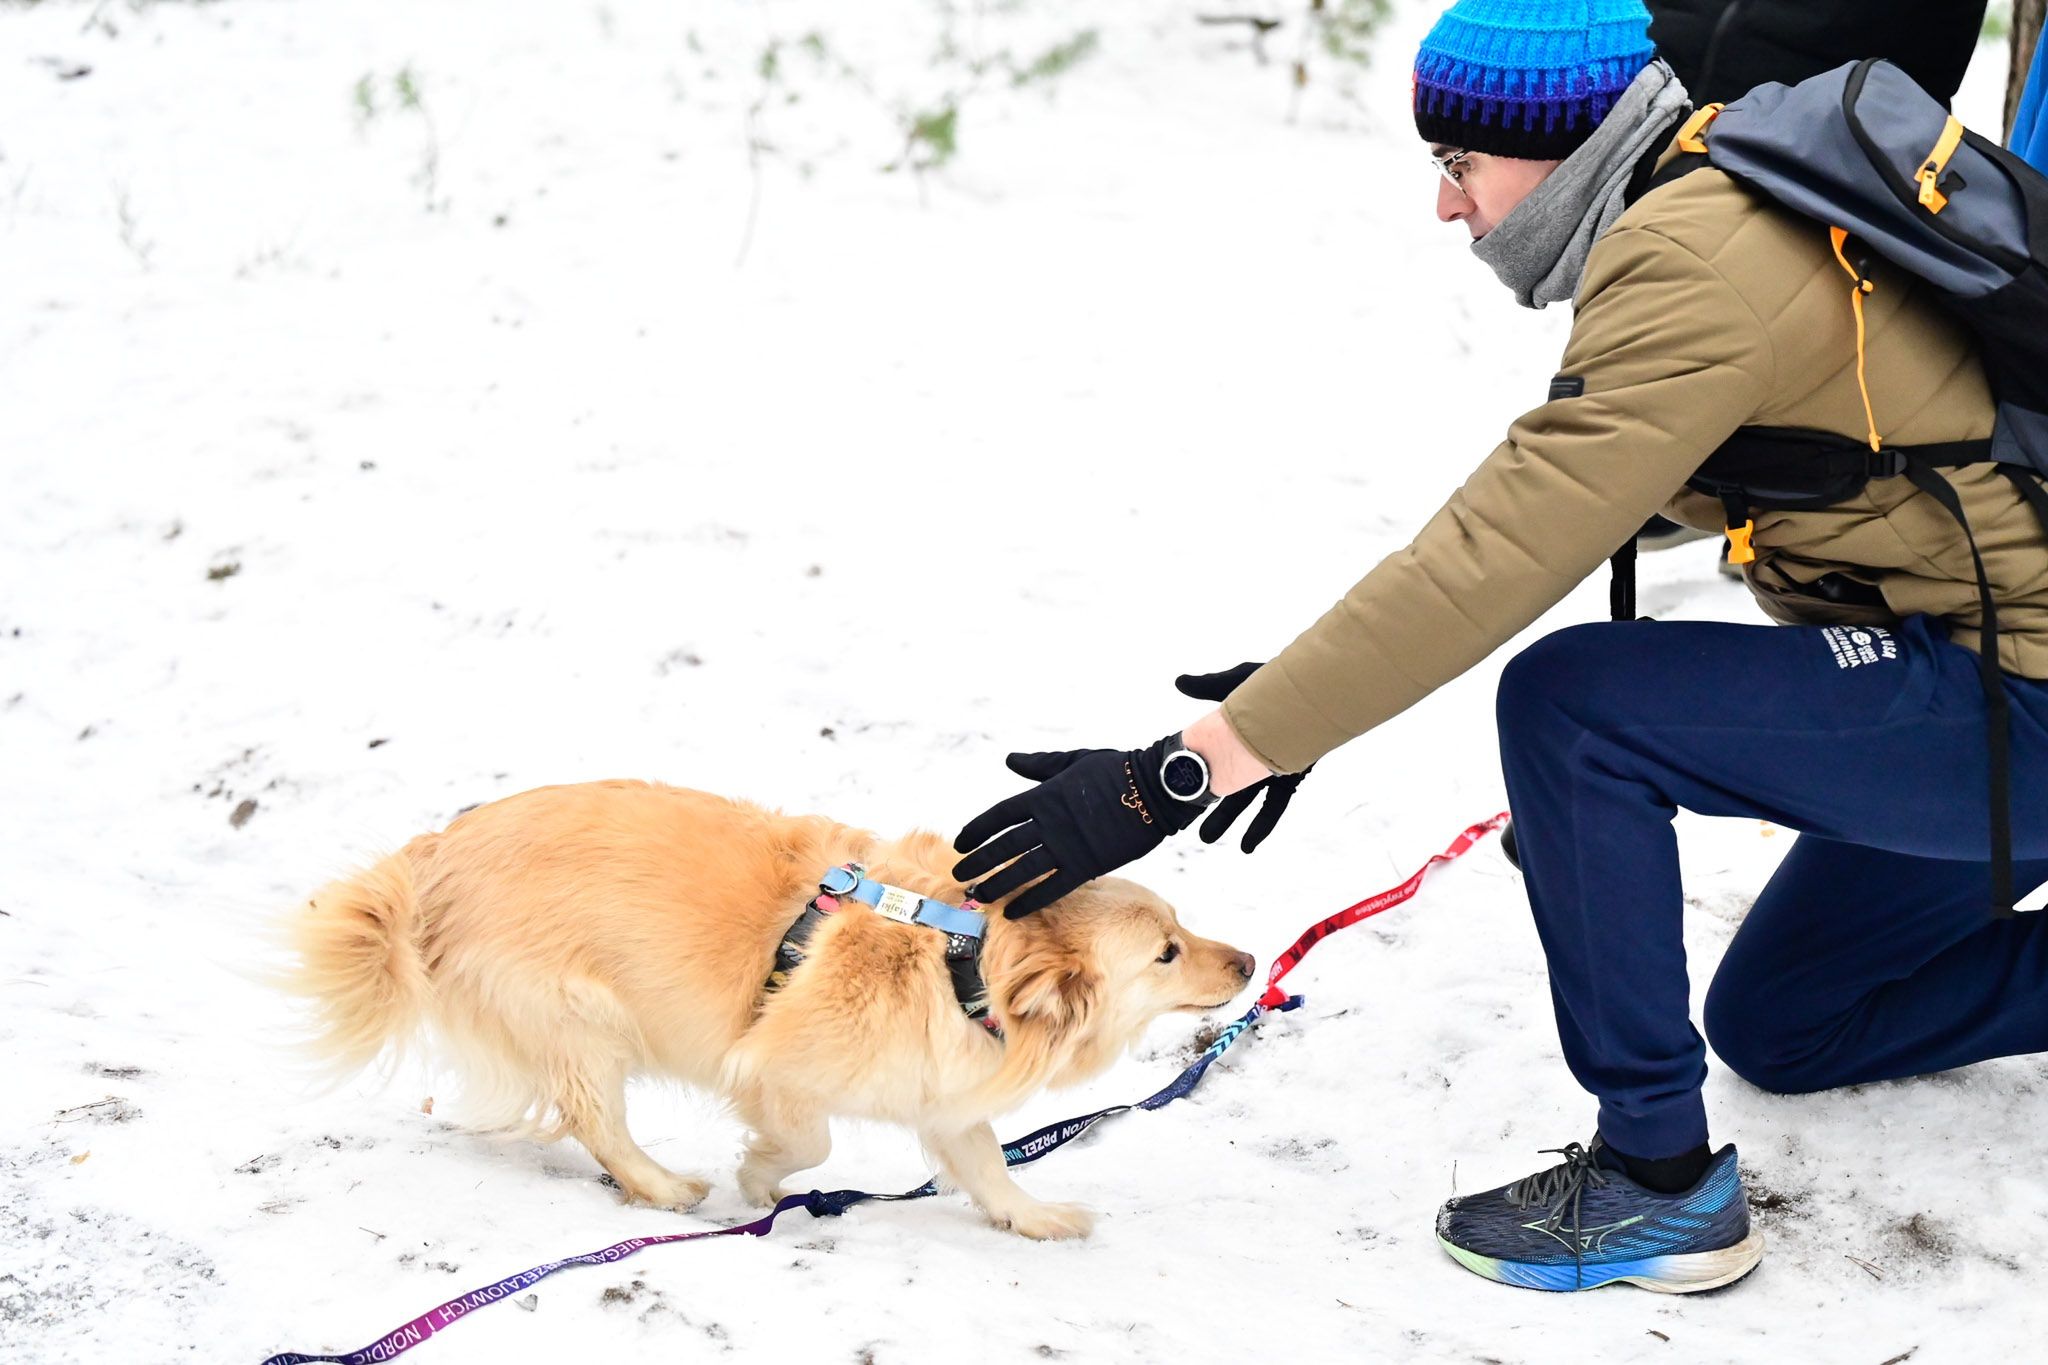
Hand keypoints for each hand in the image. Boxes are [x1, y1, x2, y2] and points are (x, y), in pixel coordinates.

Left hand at [951, 738, 1201, 918]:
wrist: (1153, 789)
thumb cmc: (1115, 769)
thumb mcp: (1072, 761)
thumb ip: (1039, 765)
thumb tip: (1010, 759)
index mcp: (1042, 796)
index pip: (998, 816)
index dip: (977, 830)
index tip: (961, 842)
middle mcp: (1048, 823)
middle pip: (1003, 847)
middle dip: (979, 861)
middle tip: (959, 875)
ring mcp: (1065, 846)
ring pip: (1022, 870)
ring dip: (997, 884)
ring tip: (978, 895)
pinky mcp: (1086, 865)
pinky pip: (1052, 887)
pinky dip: (1031, 900)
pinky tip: (1013, 911)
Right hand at [1175, 663, 1310, 853]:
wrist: (1318, 682)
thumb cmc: (1281, 680)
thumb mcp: (1237, 682)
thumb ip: (1208, 687)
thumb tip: (1179, 683)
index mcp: (1237, 737)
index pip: (1212, 761)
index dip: (1194, 775)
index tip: (1175, 789)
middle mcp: (1252, 755)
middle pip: (1224, 785)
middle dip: (1205, 804)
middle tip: (1184, 823)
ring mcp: (1270, 765)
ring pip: (1244, 799)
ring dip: (1226, 819)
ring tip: (1207, 838)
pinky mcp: (1290, 772)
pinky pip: (1275, 804)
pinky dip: (1262, 825)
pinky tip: (1247, 846)